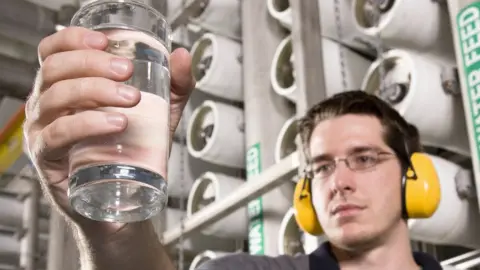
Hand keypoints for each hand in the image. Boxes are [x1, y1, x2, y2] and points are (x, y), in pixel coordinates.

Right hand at [23, 26, 194, 232]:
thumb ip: (174, 85)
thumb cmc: (134, 152)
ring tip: (130, 99)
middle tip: (127, 72)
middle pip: (55, 69)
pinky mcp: (48, 157)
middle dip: (92, 64)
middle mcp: (49, 104)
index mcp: (68, 86)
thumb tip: (183, 56)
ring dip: (93, 91)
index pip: (55, 51)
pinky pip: (58, 134)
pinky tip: (115, 124)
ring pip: (55, 97)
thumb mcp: (158, 112)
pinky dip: (86, 124)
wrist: (125, 199)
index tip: (105, 42)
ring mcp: (44, 130)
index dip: (73, 39)